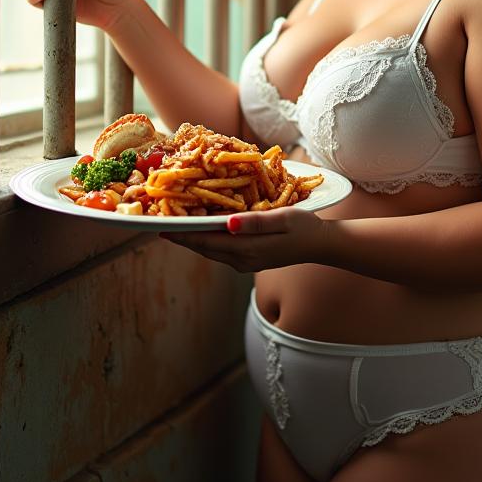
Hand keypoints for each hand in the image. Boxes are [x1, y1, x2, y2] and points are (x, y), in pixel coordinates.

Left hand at [158, 206, 332, 273]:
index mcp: (248, 249)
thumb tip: (226, 223)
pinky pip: (221, 251)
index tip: (162, 227)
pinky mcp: (249, 260)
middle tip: (161, 224)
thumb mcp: (283, 219)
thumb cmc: (305, 227)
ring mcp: (245, 262)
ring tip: (175, 226)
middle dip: (183, 237)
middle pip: (204, 249)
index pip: (207, 241)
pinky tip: (202, 230)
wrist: (321, 246)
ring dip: (193, 240)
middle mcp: (242, 260)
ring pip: (211, 251)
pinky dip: (207, 241)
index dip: (184, 234)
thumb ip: (254, 222)